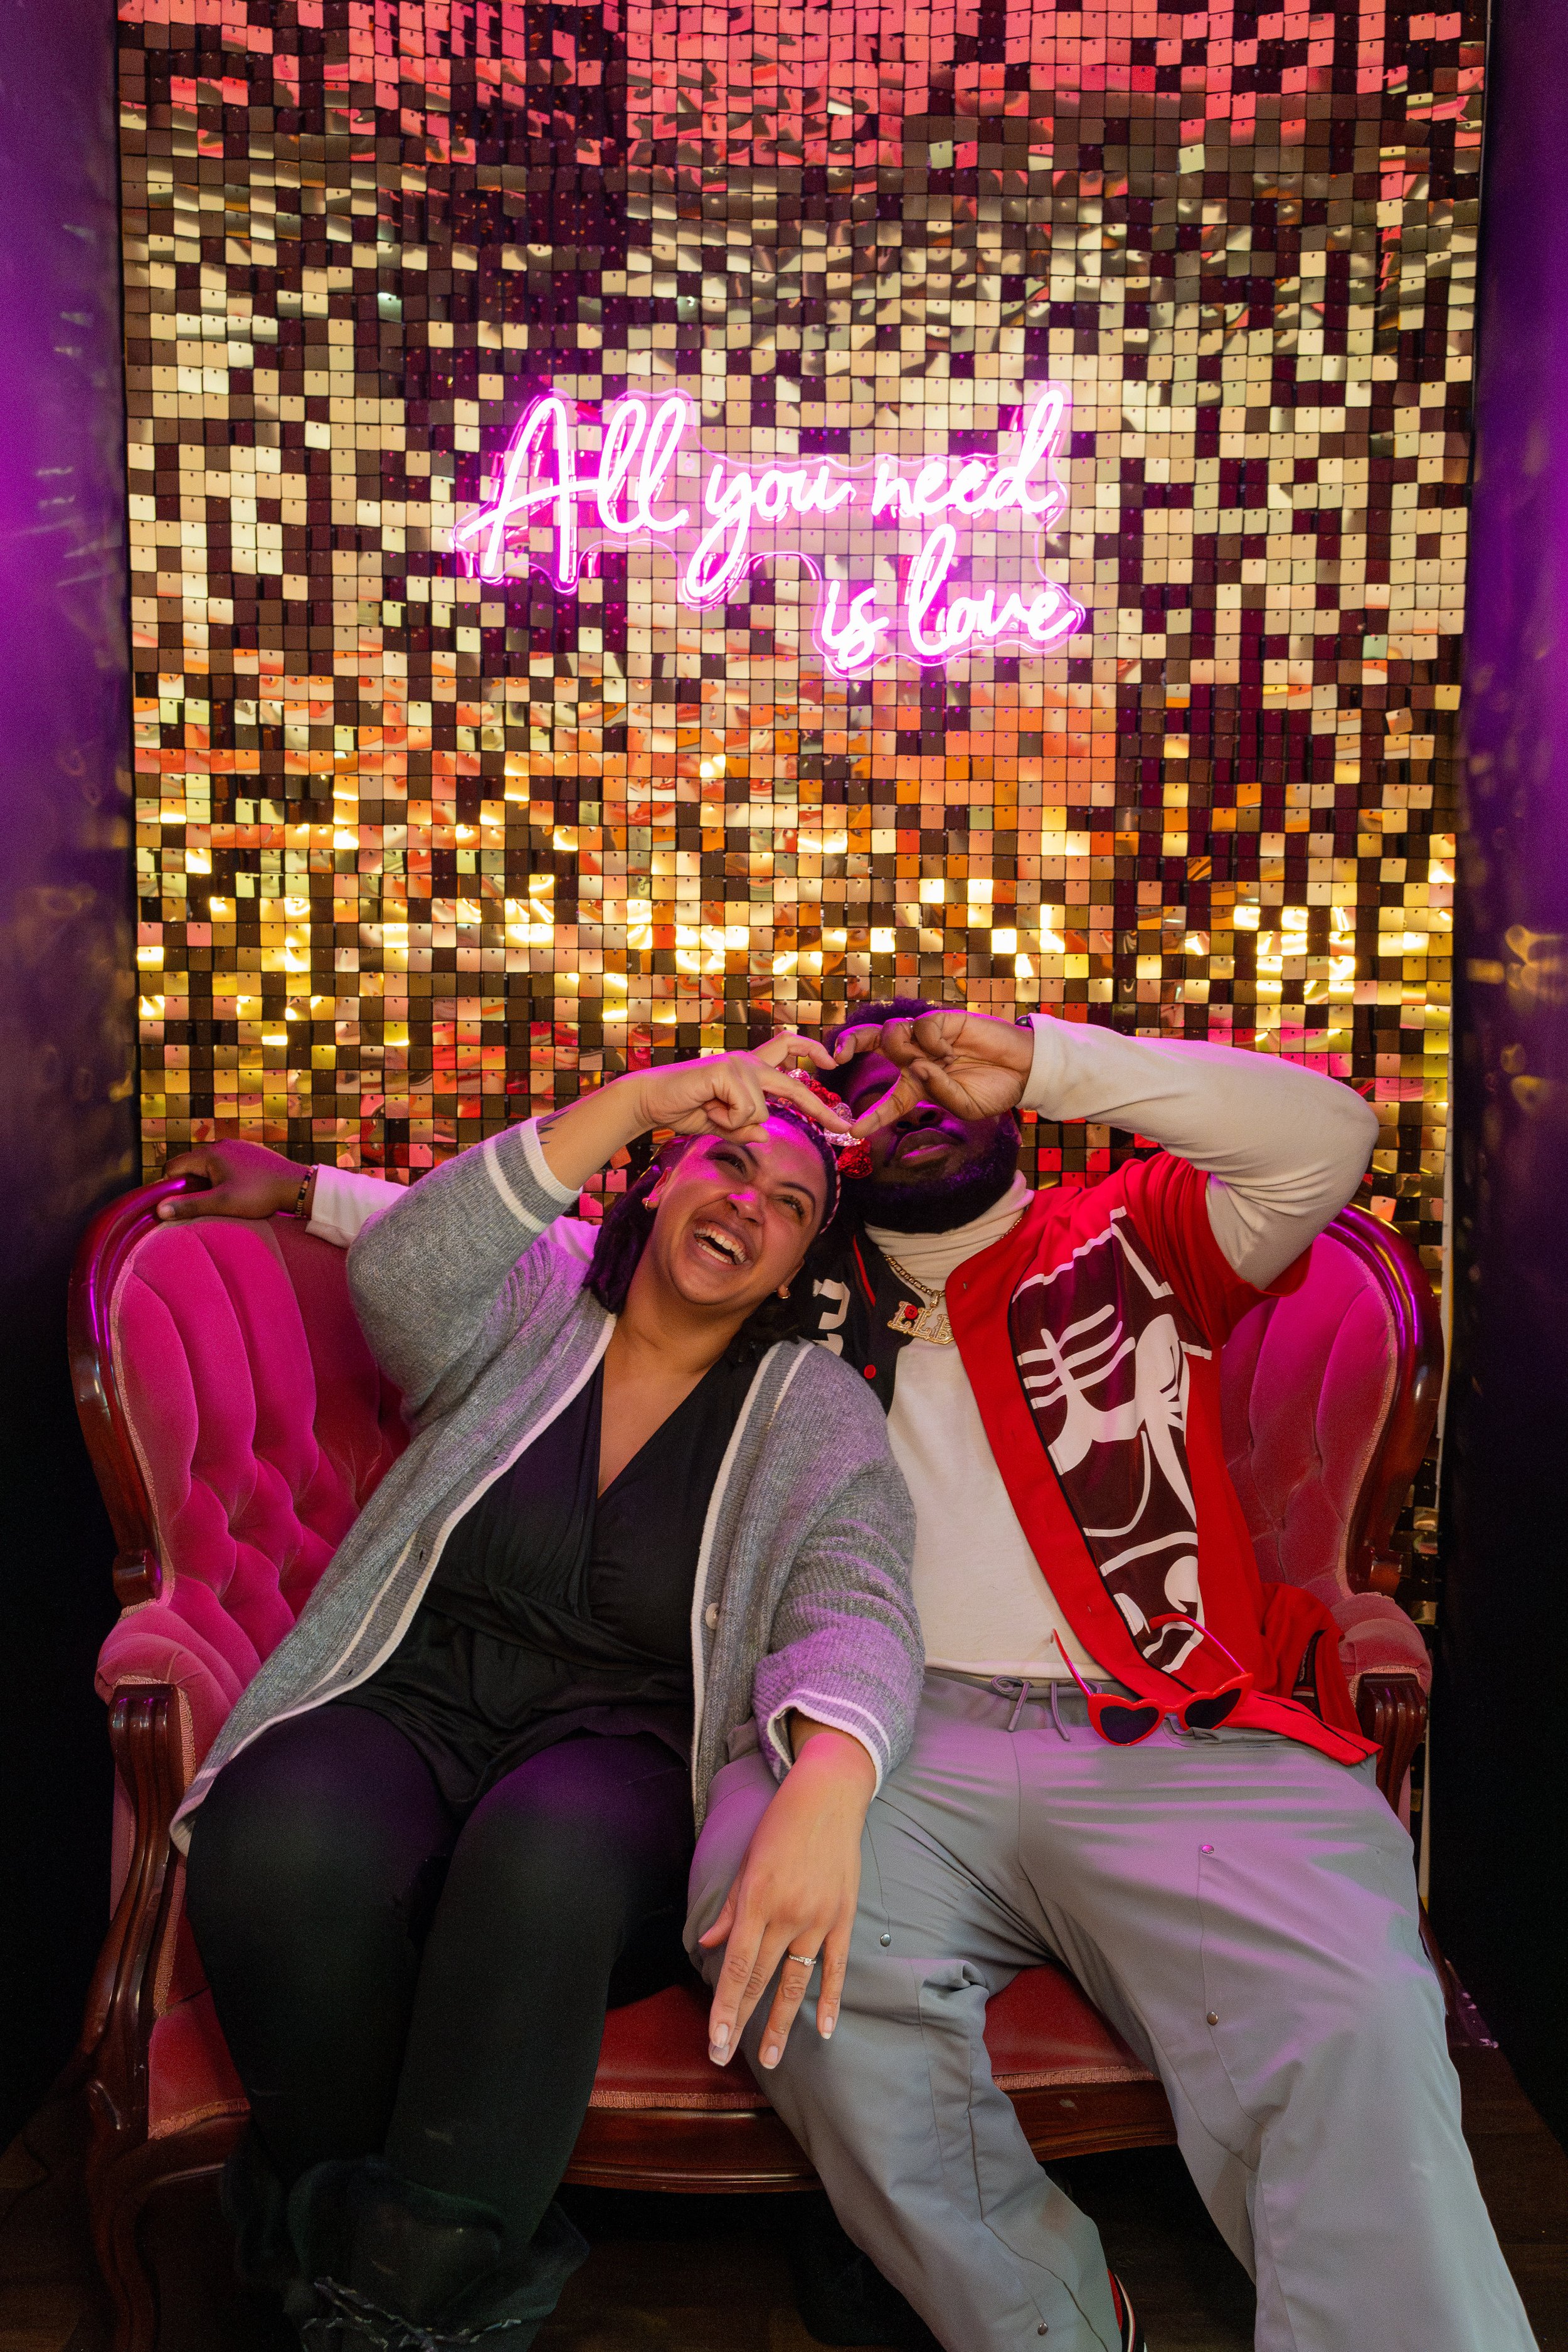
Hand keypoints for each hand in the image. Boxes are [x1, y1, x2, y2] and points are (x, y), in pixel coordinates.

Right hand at [157, 1141, 306, 1222]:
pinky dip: (225, 1178)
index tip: (177, 1204)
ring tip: (223, 1200)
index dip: (170, 1186)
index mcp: (210, 1153)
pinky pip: (227, 1164)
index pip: (174, 1166)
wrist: (297, 1186)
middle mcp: (222, 1144)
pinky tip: (238, 1192)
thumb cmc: (259, 1194)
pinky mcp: (250, 1153)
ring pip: (210, 1166)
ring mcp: (238, 1146)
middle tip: (203, 1205)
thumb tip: (160, 1210)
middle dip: (191, 1186)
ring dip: (209, 1183)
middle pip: (191, 1166)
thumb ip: (189, 1206)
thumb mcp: (222, 1203)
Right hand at [631, 1040, 849, 1145]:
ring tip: (710, 1111)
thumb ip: (743, 1129)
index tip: (830, 1062)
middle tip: (842, 1126)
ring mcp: (738, 1065)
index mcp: (748, 1069)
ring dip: (735, 1122)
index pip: (786, 1049)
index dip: (811, 1051)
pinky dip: (726, 1120)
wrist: (651, 1101)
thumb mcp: (720, 1124)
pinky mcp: (727, 1072)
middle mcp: (747, 1062)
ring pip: (762, 1111)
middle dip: (820, 1108)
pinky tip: (707, 1108)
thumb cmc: (682, 1109)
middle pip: (793, 1084)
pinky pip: (746, 1111)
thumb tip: (765, 1134)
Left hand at [699, 1722, 873, 2070]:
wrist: (828, 1797)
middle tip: (725, 2059)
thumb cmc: (779, 1826)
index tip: (715, 2042)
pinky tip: (827, 2029)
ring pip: (797, 1982)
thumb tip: (707, 1946)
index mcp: (758, 1900)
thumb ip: (729, 1909)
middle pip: (761, 1980)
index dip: (725, 2008)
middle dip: (741, 2022)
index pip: (737, 1967)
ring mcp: (819, 1918)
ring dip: (782, 2023)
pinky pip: (836, 1967)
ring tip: (770, 2058)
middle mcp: (788, 1914)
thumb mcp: (745, 1862)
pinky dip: (832, 1999)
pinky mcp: (843, 1917)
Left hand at [835, 1009, 1034, 1136]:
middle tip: (838, 1056)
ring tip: (936, 1061)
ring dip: (903, 1049)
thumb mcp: (966, 1106)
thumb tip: (918, 1068)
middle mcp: (915, 1058)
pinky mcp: (942, 1020)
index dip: (871, 1117)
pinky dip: (930, 1040)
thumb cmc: (994, 1090)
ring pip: (891, 1034)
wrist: (1023, 1068)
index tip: (854, 1131)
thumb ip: (940, 1093)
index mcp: (917, 1085)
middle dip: (849, 1043)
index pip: (888, 1101)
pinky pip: (921, 1026)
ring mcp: (927, 1038)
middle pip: (870, 1042)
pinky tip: (949, 1050)